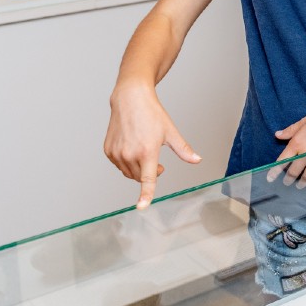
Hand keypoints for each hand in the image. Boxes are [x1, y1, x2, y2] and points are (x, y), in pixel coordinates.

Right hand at [104, 84, 200, 208]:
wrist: (130, 99)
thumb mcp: (170, 132)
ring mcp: (117, 153)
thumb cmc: (152, 114)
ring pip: (129, 173)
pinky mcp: (108, 151)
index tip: (142, 207)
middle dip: (150, 174)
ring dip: (138, 169)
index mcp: (147, 151)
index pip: (147, 179)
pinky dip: (127, 163)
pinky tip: (132, 148)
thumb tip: (197, 160)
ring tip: (145, 153)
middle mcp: (130, 154)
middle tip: (158, 164)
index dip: (145, 195)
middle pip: (140, 178)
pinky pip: (119, 165)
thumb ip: (183, 150)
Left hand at [268, 103, 305, 189]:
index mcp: (297, 142)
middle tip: (286, 183)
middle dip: (288, 179)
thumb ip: (291, 130)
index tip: (269, 178)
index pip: (282, 160)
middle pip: (294, 172)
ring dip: (301, 183)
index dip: (274, 171)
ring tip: (299, 186)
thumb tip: (278, 135)